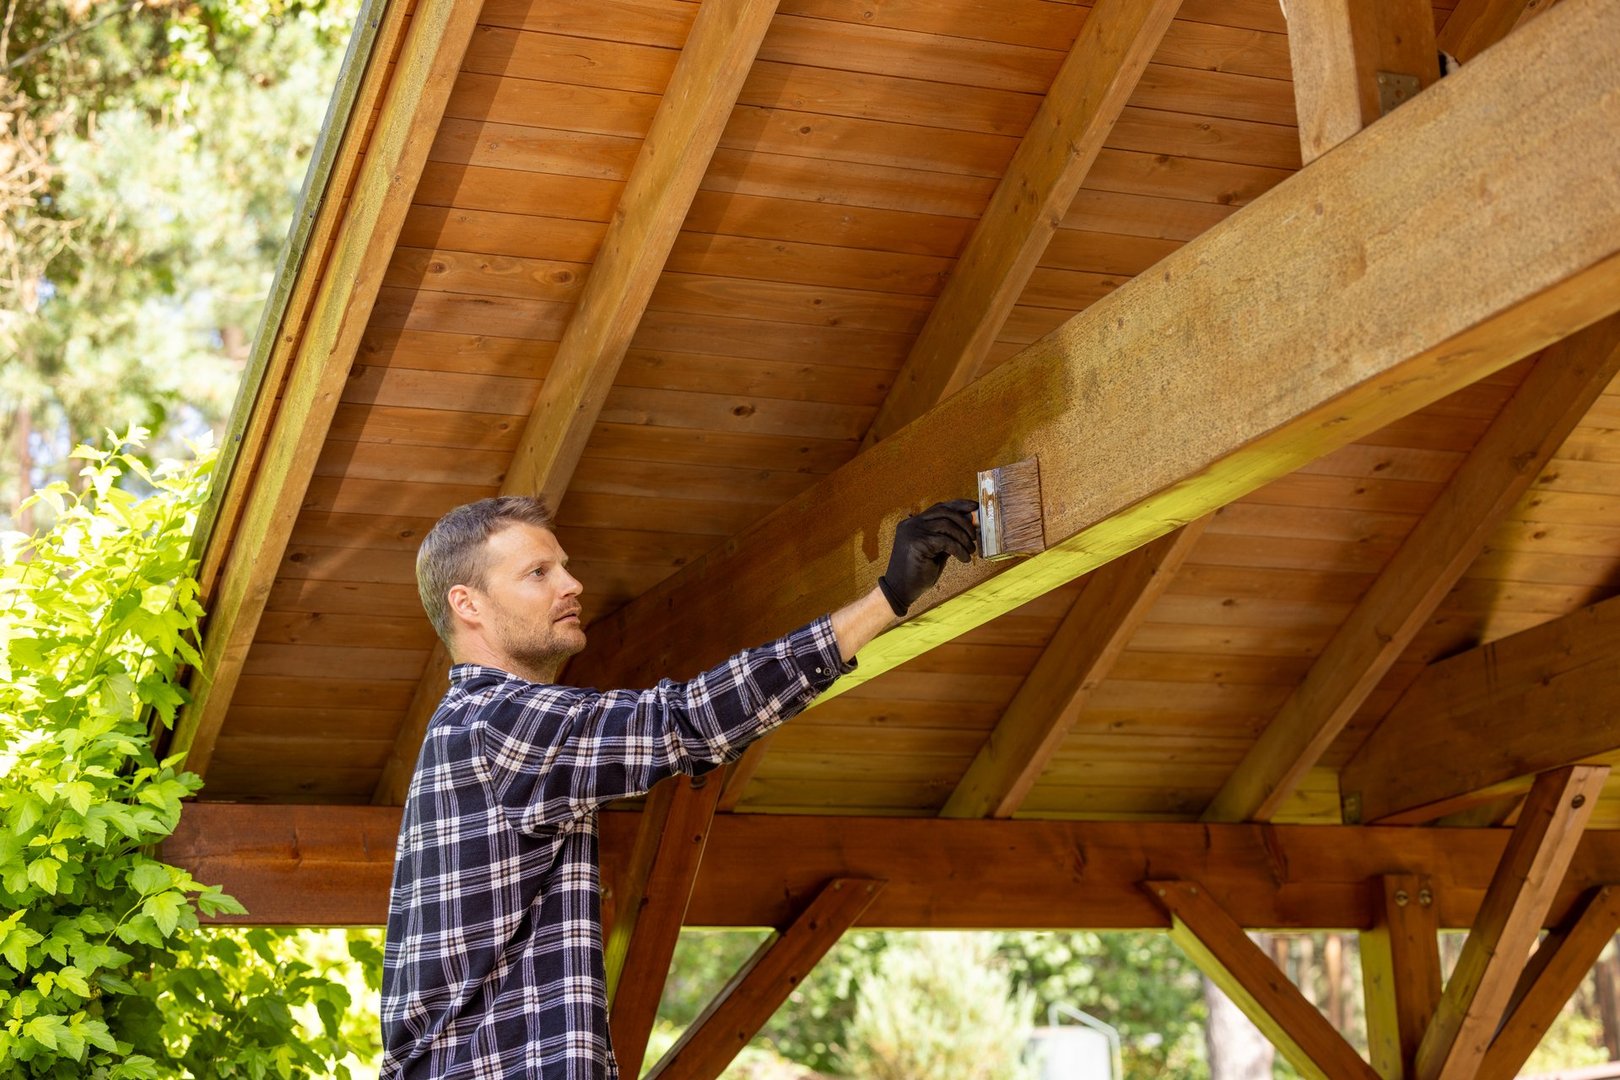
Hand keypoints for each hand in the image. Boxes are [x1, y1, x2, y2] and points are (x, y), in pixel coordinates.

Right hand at [877, 499, 977, 616]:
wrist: (900, 590)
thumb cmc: (918, 573)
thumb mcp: (936, 551)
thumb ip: (947, 537)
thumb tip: (969, 526)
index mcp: (914, 522)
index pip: (939, 507)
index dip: (959, 505)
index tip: (974, 507)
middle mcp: (912, 523)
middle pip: (944, 511)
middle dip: (964, 522)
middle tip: (975, 536)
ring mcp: (913, 531)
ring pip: (947, 525)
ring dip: (963, 537)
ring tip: (970, 550)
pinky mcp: (918, 542)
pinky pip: (946, 541)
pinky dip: (959, 550)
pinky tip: (964, 559)